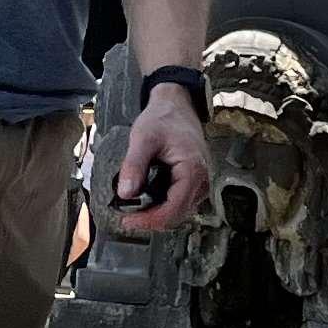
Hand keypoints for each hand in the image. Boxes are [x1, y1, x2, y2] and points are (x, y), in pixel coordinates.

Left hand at [105, 83, 211, 237]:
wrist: (176, 106)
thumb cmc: (163, 118)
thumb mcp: (142, 138)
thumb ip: (133, 166)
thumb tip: (125, 193)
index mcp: (192, 170)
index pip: (173, 210)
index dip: (149, 220)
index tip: (127, 220)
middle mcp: (202, 181)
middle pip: (177, 216)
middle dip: (151, 220)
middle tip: (126, 216)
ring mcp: (200, 184)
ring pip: (179, 213)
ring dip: (156, 216)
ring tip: (133, 210)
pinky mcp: (194, 183)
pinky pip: (180, 204)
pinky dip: (162, 207)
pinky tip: (146, 202)